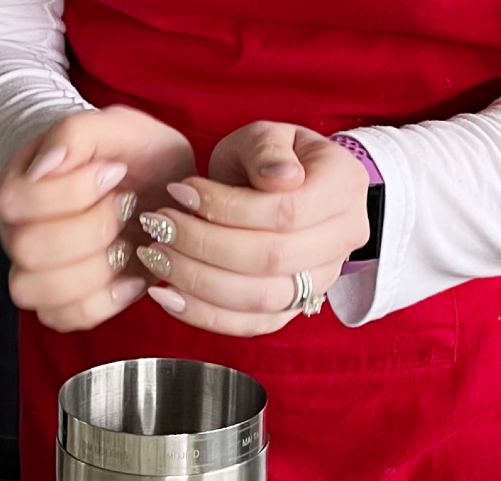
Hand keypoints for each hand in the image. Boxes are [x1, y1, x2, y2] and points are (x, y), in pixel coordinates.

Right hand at [0, 105, 195, 331]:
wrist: (159, 188)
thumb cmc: (133, 156)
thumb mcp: (116, 127)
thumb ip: (76, 134)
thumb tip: (45, 167)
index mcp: (20, 185)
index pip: (14, 202)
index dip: (69, 192)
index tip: (114, 171)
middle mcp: (21, 234)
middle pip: (27, 250)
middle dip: (90, 230)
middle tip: (127, 206)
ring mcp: (41, 275)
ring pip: (39, 293)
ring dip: (95, 271)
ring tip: (130, 244)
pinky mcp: (67, 305)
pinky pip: (67, 319)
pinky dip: (106, 303)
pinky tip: (133, 276)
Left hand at [135, 121, 369, 335]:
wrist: (285, 191)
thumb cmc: (270, 159)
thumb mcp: (268, 135)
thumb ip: (267, 148)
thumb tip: (280, 177)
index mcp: (344, 188)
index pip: (286, 211)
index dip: (227, 207)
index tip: (180, 191)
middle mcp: (341, 241)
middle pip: (271, 259)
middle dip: (204, 245)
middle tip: (159, 226)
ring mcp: (320, 281)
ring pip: (259, 299)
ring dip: (199, 282)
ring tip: (157, 257)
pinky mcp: (291, 309)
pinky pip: (250, 325)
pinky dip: (204, 314)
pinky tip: (167, 296)